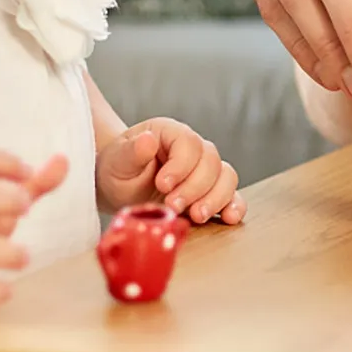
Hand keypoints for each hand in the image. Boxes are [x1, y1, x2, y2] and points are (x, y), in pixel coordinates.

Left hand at [96, 118, 245, 224]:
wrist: (119, 186)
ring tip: (196, 216)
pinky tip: (228, 218)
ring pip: (226, 177)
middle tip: (172, 205)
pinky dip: (234, 206)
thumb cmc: (118, 169)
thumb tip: (147, 141)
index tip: (162, 185)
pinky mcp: (210, 193)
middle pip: (211, 162)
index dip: (181, 165)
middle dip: (194, 187)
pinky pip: (232, 195)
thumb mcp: (117, 160)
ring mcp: (205, 171)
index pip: (190, 143)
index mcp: (172, 133)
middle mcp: (194, 149)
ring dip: (215, 198)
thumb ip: (132, 151)